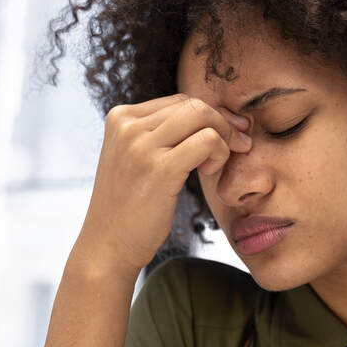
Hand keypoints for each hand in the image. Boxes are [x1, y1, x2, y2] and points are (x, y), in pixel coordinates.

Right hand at [75, 94, 251, 276]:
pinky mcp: (160, 168)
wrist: (108, 245)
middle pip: (193, 105)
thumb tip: (208, 115)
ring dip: (224, 137)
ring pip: (202, 116)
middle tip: (239, 145)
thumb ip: (158, 134)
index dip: (210, 115)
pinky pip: (207, 141)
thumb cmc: (128, 206)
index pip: (178, 101)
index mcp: (120, 118)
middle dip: (224, 123)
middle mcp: (128, 126)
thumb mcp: (133, 159)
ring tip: (216, 164)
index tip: (229, 133)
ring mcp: (141, 145)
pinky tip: (209, 172)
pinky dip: (220, 152)